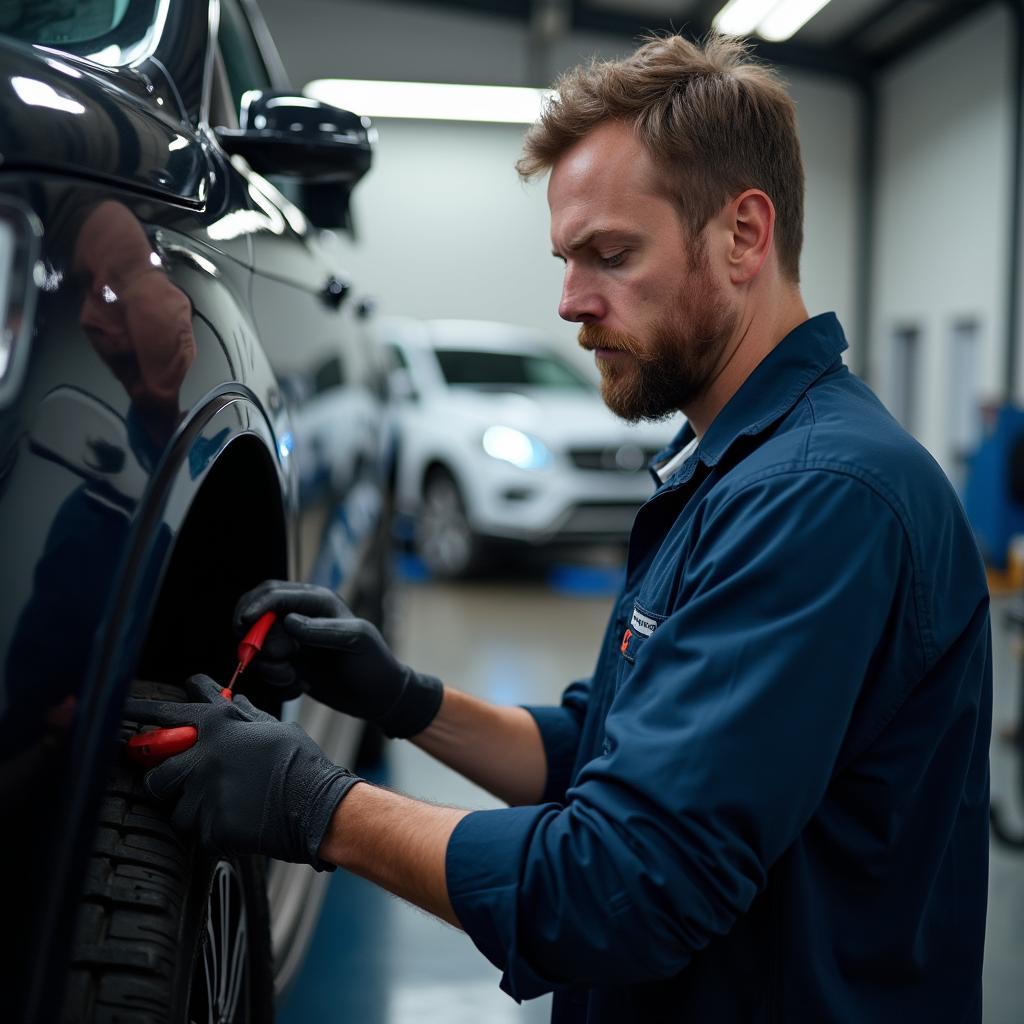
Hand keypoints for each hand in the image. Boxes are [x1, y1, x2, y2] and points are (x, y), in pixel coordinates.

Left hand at [123, 675, 359, 867]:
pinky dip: (210, 828)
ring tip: (221, 803)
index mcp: (217, 726)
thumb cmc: (299, 763)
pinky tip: (236, 819)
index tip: (122, 712)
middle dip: (164, 776)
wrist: (317, 805)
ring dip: (189, 805)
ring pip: (172, 806)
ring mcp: (203, 793)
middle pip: (155, 771)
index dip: (139, 714)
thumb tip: (229, 699)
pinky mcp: (208, 827)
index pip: (164, 715)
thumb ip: (242, 714)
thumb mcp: (272, 727)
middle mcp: (202, 757)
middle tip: (183, 780)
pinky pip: (195, 831)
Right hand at [234, 580, 443, 738]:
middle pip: (256, 621)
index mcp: (317, 602)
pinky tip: (300, 687)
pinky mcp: (287, 665)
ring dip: (269, 668)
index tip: (244, 624)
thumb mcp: (357, 640)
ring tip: (294, 679)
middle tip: (286, 662)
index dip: (256, 606)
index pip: (274, 594)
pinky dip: (276, 683)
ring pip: (256, 649)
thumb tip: (288, 620)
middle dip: (262, 645)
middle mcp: (300, 618)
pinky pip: (265, 671)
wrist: (377, 698)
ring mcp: (291, 643)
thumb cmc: (374, 663)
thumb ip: (323, 629)